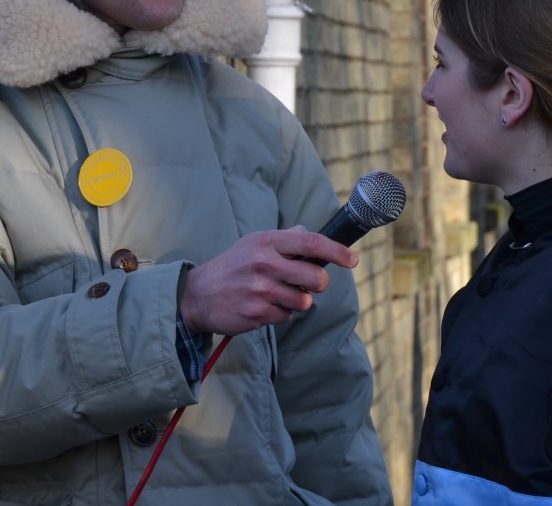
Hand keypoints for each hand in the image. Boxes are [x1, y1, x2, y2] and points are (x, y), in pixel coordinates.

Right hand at [179, 226, 358, 335]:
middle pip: (315, 277)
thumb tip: (310, 235)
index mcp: (267, 242)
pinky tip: (265, 306)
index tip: (353, 260)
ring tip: (279, 295)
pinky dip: (282, 314)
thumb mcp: (254, 243)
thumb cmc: (233, 266)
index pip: (310, 243)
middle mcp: (265, 263)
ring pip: (304, 301)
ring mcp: (261, 290)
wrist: (198, 295)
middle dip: (320, 284)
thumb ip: (284, 239)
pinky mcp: (257, 313)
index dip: (336, 252)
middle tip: (311, 284)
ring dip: (298, 301)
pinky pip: (287, 316)